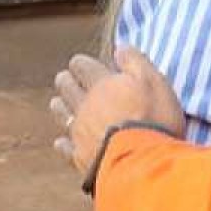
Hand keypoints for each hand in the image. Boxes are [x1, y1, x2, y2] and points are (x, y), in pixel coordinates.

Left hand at [50, 47, 184, 176]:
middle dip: (66, 81)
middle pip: (68, 89)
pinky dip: (63, 142)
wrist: (141, 162)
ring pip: (62, 115)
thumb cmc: (153, 118)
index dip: (80, 63)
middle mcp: (85, 105)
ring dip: (59, 107)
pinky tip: (60, 141)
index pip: (84, 67)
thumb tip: (120, 48)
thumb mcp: (154, 82)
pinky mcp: (80, 157)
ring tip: (56, 102)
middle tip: (63, 78)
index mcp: (102, 84)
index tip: (78, 62)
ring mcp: (80, 132)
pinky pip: (66, 147)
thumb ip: (135, 62)